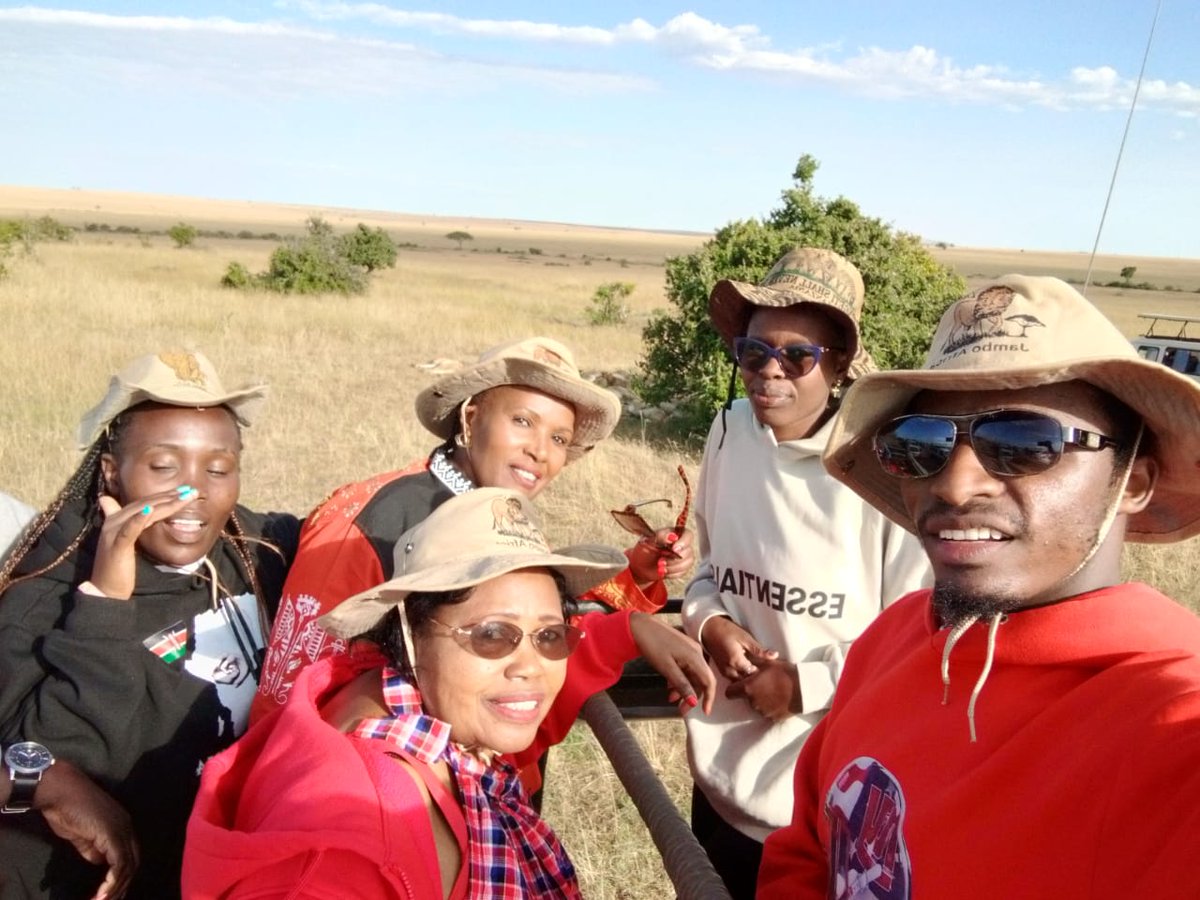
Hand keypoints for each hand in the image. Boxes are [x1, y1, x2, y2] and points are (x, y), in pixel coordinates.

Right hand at [35, 760, 138, 899]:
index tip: (109, 893)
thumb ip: (93, 849)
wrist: (61, 792)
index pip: (129, 855)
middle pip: (133, 862)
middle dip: (122, 886)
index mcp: (122, 826)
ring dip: (116, 888)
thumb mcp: (82, 835)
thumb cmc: (68, 810)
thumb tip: (100, 863)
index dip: (121, 876)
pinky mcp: (112, 834)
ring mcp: (121, 829)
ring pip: (128, 866)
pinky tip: (102, 894)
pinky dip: (112, 881)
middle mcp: (127, 827)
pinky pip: (119, 863)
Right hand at [91, 487, 197, 598]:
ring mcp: (114, 533)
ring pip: (142, 511)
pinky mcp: (118, 545)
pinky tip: (151, 509)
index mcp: (116, 520)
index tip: (183, 491)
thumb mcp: (127, 543)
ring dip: (165, 503)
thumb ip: (133, 526)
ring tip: (184, 496)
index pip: (142, 502)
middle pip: (145, 503)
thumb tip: (143, 515)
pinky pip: (130, 529)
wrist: (105, 591)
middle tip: (191, 490)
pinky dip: (140, 518)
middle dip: (169, 496)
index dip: (162, 496)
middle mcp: (113, 522)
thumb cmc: (118, 569)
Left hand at [626, 527, 694, 586]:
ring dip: (672, 567)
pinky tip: (663, 571)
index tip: (674, 549)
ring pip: (687, 563)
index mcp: (674, 533)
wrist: (640, 565)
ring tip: (659, 566)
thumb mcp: (648, 540)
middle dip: (674, 559)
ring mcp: (683, 556)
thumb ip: (660, 536)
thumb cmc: (644, 549)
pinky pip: (682, 572)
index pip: (688, 535)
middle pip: (688, 551)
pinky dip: (671, 573)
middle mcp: (681, 544)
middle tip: (660, 561)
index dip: (684, 542)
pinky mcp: (682, 568)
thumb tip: (672, 536)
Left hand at [629, 612, 715, 714]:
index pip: (709, 681)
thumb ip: (682, 685)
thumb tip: (694, 702)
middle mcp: (696, 652)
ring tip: (670, 697)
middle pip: (701, 679)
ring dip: (684, 688)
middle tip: (681, 709)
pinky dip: (680, 679)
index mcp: (695, 656)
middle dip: (692, 695)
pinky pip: (686, 668)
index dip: (708, 698)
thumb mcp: (667, 669)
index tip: (704, 711)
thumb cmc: (652, 645)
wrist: (639, 626)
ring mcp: (689, 649)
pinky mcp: (682, 649)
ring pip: (692, 674)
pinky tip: (669, 685)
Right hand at [699, 616, 777, 681]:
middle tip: (766, 674)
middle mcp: (729, 670)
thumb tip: (775, 656)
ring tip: (758, 674)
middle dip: (756, 680)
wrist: (709, 629)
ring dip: (748, 679)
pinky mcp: (722, 671)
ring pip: (740, 682)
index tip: (771, 671)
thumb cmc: (727, 631)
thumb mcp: (745, 638)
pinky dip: (742, 677)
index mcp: (736, 661)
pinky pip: (734, 679)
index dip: (763, 674)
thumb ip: (759, 650)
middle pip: (747, 682)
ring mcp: (724, 672)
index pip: (753, 675)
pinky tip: (748, 671)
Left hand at [725, 653, 801, 722]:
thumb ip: (753, 663)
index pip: (729, 693)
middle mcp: (752, 702)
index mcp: (748, 689)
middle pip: (745, 698)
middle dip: (750, 692)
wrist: (805, 688)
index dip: (733, 688)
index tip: (741, 683)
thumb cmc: (785, 673)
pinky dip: (771, 707)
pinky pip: (767, 712)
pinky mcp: (773, 718)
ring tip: (774, 690)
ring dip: (761, 699)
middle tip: (763, 684)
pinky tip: (780, 698)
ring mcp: (763, 712)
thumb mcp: (767, 664)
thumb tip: (745, 660)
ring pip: (756, 706)